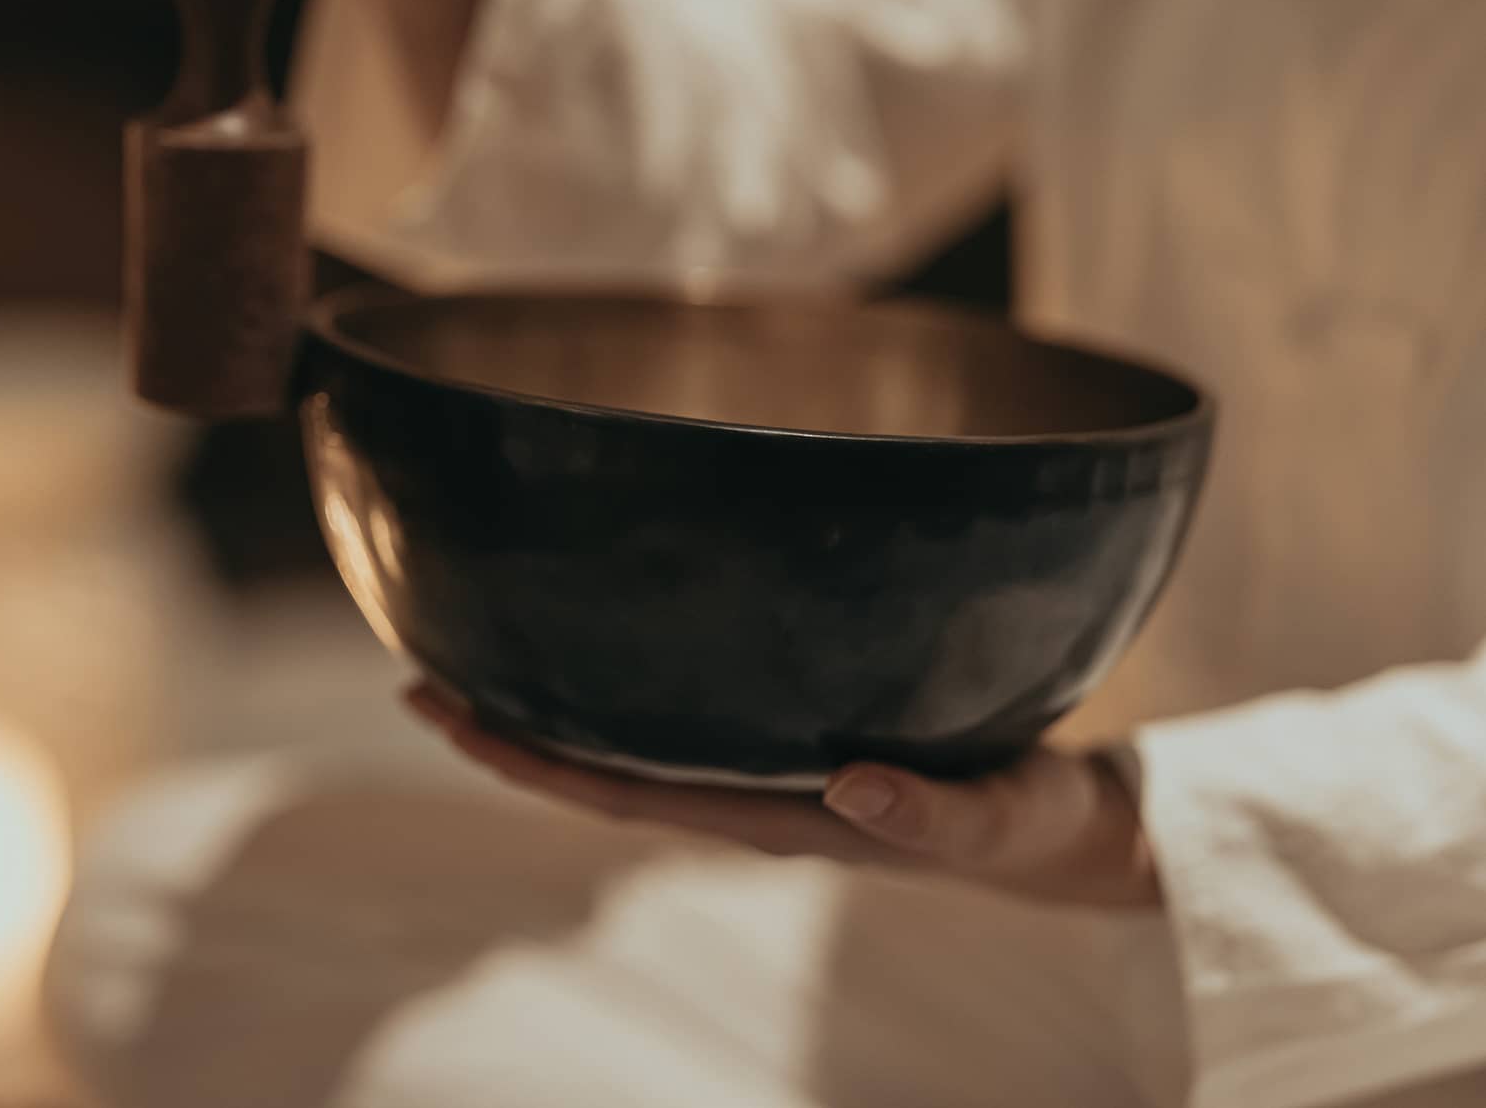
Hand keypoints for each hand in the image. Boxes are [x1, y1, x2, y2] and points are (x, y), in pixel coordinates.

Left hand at [406, 685, 1159, 907]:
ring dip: (555, 716)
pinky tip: (603, 651)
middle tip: (421, 680)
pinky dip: (624, 695)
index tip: (456, 719)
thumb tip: (853, 783)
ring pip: (636, 752)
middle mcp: (757, 798)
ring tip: (480, 660)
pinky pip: (687, 726)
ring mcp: (772, 775)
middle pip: (606, 776)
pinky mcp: (799, 745)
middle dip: (512, 738)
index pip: (632, 796)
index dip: (538, 764)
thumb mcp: (1001, 818)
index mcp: (785, 819)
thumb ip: (934, 814)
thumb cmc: (1034, 823)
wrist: (1066, 835)